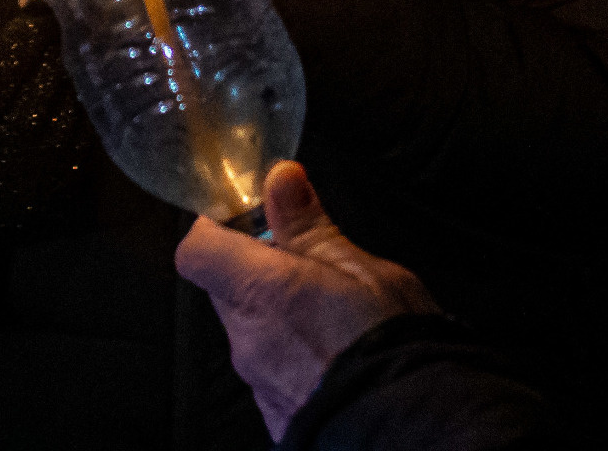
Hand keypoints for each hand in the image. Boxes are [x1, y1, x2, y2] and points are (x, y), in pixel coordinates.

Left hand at [176, 160, 436, 439]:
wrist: (411, 427)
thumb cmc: (390, 347)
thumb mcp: (361, 269)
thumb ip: (310, 226)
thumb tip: (281, 181)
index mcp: (258, 291)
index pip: (196, 249)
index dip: (215, 228)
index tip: (247, 218)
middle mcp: (247, 340)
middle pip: (225, 290)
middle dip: (258, 273)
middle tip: (308, 265)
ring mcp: (259, 384)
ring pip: (251, 333)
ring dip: (279, 317)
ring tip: (334, 314)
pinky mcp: (277, 415)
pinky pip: (272, 372)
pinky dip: (294, 357)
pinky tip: (335, 355)